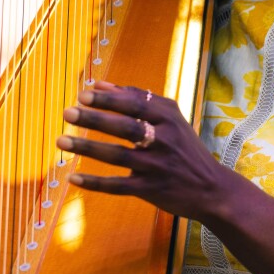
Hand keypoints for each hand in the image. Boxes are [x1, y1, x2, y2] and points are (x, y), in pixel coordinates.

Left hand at [56, 81, 228, 221]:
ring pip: (117, 155)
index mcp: (169, 118)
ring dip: (87, 147)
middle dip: (95, 118)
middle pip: (125, 127)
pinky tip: (73, 177)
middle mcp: (165, 140)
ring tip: (61, 140)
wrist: (212, 189)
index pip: (136, 104)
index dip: (109, 99)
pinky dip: (95, 183)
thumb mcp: (169, 119)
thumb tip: (98, 83)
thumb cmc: (184, 148)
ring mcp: (157, 167)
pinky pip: (118, 186)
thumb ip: (136, 98)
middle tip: (68, 112)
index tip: (83, 93)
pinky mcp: (151, 190)